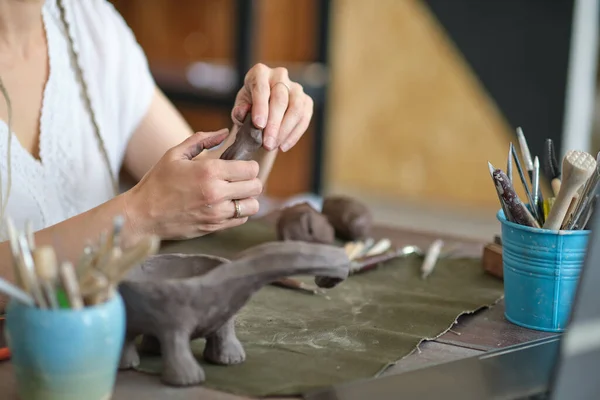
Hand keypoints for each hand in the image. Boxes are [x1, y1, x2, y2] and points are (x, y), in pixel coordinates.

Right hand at [125, 130, 262, 239]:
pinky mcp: (215, 227)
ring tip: (235, 194)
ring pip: (252, 206)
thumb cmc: (157, 182)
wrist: (142, 215)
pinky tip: (227, 206)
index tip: (241, 166)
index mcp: (209, 171)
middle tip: (239, 180)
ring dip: (247, 198)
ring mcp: (217, 213)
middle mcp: (216, 193)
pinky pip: (242, 220)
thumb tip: (225, 132)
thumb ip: (202, 140)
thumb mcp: (175, 154)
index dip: (249, 166)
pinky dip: (239, 212)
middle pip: (256, 187)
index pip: (250, 169)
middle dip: (251, 181)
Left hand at [231, 63, 313, 151]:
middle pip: (280, 99)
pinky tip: (283, 146)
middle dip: (274, 124)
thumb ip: (239, 111)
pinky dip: (294, 135)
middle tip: (267, 144)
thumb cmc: (249, 106)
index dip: (260, 107)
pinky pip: (304, 118)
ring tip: (274, 146)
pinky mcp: (306, 101)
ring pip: (295, 109)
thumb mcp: (239, 108)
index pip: (261, 88)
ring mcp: (296, 88)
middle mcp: (280, 75)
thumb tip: (243, 113)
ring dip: (285, 131)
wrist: (263, 109)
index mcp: (260, 72)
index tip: (258, 125)